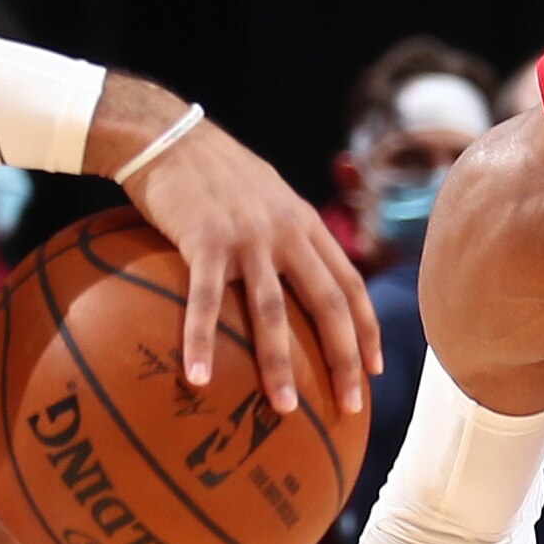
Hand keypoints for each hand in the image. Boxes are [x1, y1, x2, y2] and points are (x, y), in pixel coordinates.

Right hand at [98, 86, 376, 420]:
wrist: (167, 135)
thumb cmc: (212, 172)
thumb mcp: (266, 196)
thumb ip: (286, 234)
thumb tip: (298, 278)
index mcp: (304, 224)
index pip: (350, 284)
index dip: (367, 329)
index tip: (375, 370)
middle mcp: (285, 232)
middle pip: (327, 305)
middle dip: (344, 359)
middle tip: (350, 407)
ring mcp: (247, 237)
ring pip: (272, 311)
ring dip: (279, 365)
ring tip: (283, 409)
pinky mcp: (204, 241)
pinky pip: (205, 300)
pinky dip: (201, 341)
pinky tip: (197, 378)